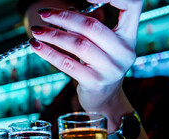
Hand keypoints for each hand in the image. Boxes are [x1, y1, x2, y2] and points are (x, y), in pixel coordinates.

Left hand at [29, 0, 142, 116]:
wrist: (104, 99)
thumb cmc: (100, 67)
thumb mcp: (103, 45)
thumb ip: (91, 28)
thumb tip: (64, 11)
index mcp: (129, 36)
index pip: (132, 6)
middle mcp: (124, 52)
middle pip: (92, 26)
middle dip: (64, 17)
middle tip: (44, 13)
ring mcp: (111, 69)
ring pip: (78, 44)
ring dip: (53, 35)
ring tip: (37, 30)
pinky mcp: (94, 82)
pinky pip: (68, 64)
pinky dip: (49, 53)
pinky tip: (36, 46)